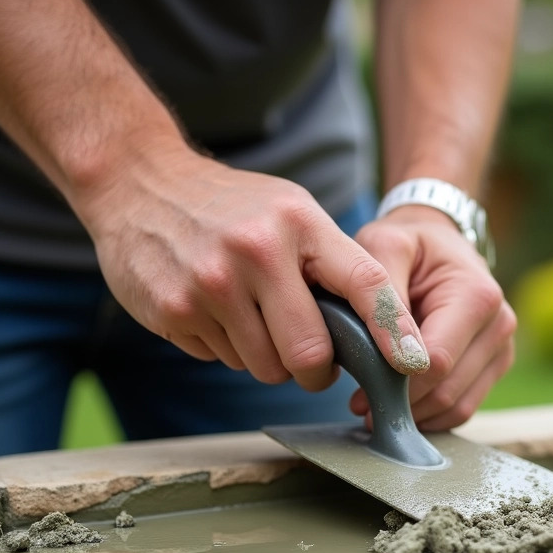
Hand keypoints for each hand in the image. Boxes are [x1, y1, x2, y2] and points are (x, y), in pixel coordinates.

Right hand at [74, 146, 429, 390]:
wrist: (137, 182)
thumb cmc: (233, 206)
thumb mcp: (292, 212)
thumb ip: (333, 265)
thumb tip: (382, 337)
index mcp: (298, 224)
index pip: (364, 284)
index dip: (394, 330)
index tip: (415, 364)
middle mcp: (256, 253)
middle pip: (310, 353)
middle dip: (316, 370)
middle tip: (312, 361)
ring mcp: (210, 284)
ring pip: (265, 367)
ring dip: (268, 359)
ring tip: (252, 317)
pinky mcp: (173, 311)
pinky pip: (223, 360)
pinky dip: (228, 348)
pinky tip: (214, 310)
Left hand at [353, 205, 515, 430]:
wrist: (438, 242)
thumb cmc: (407, 244)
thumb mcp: (385, 246)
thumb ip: (383, 293)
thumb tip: (395, 353)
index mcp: (477, 296)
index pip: (437, 362)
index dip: (396, 385)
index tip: (358, 395)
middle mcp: (499, 324)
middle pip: (448, 390)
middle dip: (402, 404)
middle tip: (361, 408)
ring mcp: (502, 347)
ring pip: (458, 407)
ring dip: (416, 415)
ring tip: (377, 407)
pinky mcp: (495, 365)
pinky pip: (464, 408)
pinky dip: (432, 415)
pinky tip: (402, 405)